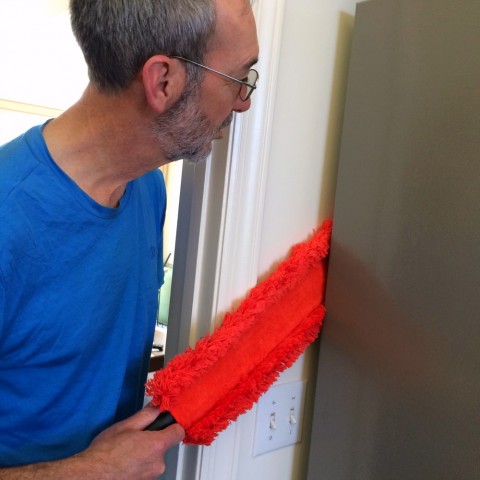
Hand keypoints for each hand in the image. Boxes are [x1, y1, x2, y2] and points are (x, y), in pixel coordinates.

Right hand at [0, 405, 184, 479]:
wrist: (89, 476)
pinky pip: (145, 471)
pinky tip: (124, 465)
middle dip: (152, 442)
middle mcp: (158, 463)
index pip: (178, 432)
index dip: (173, 426)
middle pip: (163, 447)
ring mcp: (151, 477)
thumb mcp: (125, 426)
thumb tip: (157, 406)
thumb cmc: (105, 452)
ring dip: (144, 455)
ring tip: (126, 453)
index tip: (166, 424)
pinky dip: (138, 467)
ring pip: (153, 460)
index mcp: (157, 445)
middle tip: (134, 439)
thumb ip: (146, 415)